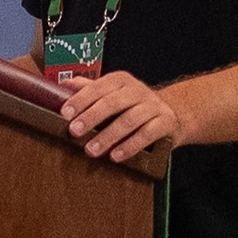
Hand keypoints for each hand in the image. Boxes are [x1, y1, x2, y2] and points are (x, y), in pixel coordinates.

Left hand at [58, 67, 185, 163]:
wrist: (172, 114)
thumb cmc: (134, 106)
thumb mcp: (113, 94)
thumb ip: (90, 89)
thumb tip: (65, 86)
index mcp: (121, 81)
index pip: (98, 87)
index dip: (81, 99)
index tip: (66, 113)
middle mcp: (137, 90)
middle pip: (112, 102)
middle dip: (91, 117)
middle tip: (74, 131)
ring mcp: (153, 106)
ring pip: (129, 120)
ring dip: (108, 136)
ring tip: (91, 150)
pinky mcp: (165, 122)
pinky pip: (147, 134)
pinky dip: (130, 146)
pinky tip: (116, 156)